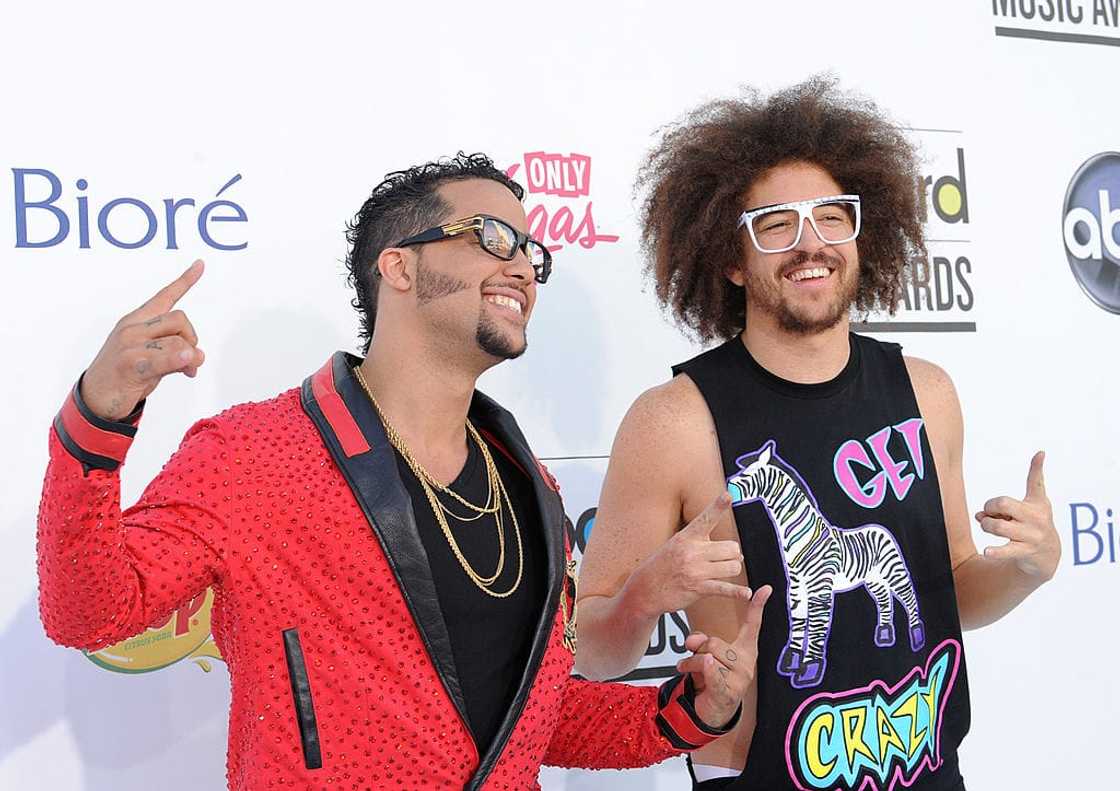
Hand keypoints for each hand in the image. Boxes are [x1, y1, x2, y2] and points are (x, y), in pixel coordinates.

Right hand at [80, 260, 206, 420]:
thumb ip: (174, 350)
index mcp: (136, 321)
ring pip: (178, 342)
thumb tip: (197, 356)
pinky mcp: (131, 364)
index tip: (200, 264)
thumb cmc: (126, 376)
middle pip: (180, 320)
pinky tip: (188, 364)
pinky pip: (165, 358)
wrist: (96, 398)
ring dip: (190, 359)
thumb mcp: (152, 358)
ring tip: (187, 371)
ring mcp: (130, 345)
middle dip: (192, 339)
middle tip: (191, 360)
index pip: (164, 297)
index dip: (184, 281)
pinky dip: (179, 360)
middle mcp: (132, 328)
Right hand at [627, 493, 751, 617]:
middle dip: (733, 554)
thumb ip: (702, 543)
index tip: (728, 495)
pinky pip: (725, 588)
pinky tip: (746, 593)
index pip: (706, 518)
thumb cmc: (663, 565)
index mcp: (687, 537)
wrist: (645, 589)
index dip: (718, 506)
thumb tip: (735, 552)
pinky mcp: (698, 588)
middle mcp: (692, 551)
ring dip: (732, 570)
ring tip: (723, 572)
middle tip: (726, 558)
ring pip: (733, 566)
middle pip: (731, 547)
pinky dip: (738, 592)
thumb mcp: (676, 545)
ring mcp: (696, 570)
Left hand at [677, 584, 771, 728]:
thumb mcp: (706, 653)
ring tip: (689, 670)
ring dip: (690, 663)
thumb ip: (700, 641)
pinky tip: (699, 668)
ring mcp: (740, 678)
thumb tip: (692, 640)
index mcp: (745, 649)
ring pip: (706, 656)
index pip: (752, 625)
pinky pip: (711, 671)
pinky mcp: (729, 691)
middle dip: (697, 650)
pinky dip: (702, 668)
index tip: (766, 589)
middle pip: (714, 642)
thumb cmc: (711, 677)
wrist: (712, 711)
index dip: (758, 606)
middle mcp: (746, 662)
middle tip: (694, 659)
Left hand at [975, 451, 1059, 580]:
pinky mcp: (1026, 551)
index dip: (1037, 468)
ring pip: (998, 526)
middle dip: (989, 507)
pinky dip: (995, 551)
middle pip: (1003, 503)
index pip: (1036, 483)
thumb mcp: (1026, 511)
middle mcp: (1037, 517)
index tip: (1040, 453)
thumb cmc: (1031, 526)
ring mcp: (1032, 535)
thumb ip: (1002, 507)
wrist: (1049, 556)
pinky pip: (1006, 550)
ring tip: (988, 526)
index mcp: (1038, 503)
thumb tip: (978, 515)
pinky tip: (987, 552)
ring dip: (986, 525)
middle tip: (990, 512)